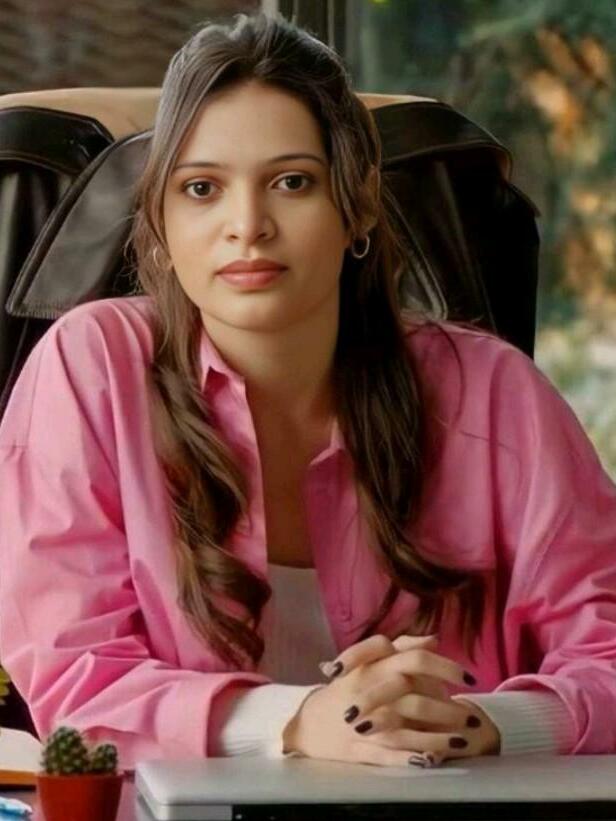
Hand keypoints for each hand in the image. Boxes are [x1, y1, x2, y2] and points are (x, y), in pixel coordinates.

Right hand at [282, 633, 477, 766]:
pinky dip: (410, 756)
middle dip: (445, 708)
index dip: (444, 667)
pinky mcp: (358, 749)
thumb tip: (434, 639)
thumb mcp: (370, 662)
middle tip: (471, 717)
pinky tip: (432, 760)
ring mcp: (362, 720)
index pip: (414, 658)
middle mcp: (367, 689)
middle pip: (411, 695)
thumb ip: (402, 648)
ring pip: (404, 728)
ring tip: (463, 741)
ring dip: (436, 736)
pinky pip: (388, 754)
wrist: (306, 723)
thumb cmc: (344, 689)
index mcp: (373, 665)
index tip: (469, 678)